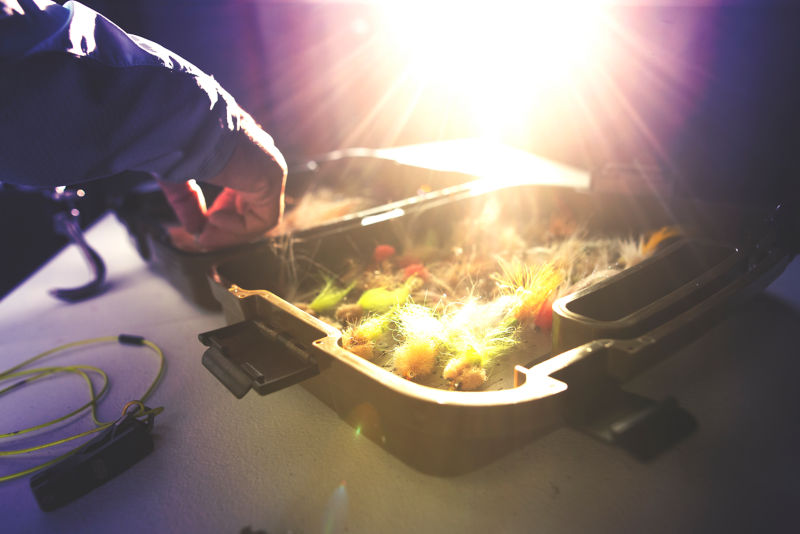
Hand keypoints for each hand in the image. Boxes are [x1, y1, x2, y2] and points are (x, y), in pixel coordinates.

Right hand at [159, 114, 286, 250]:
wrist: (178, 120)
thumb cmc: (170, 137)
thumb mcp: (177, 176)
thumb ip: (189, 203)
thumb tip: (195, 232)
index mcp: (238, 148)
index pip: (243, 189)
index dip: (223, 213)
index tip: (200, 228)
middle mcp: (258, 154)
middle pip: (253, 204)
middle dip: (227, 227)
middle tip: (203, 237)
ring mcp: (268, 163)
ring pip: (259, 214)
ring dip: (231, 232)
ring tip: (205, 234)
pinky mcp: (271, 174)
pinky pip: (265, 217)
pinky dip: (239, 229)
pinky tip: (213, 219)